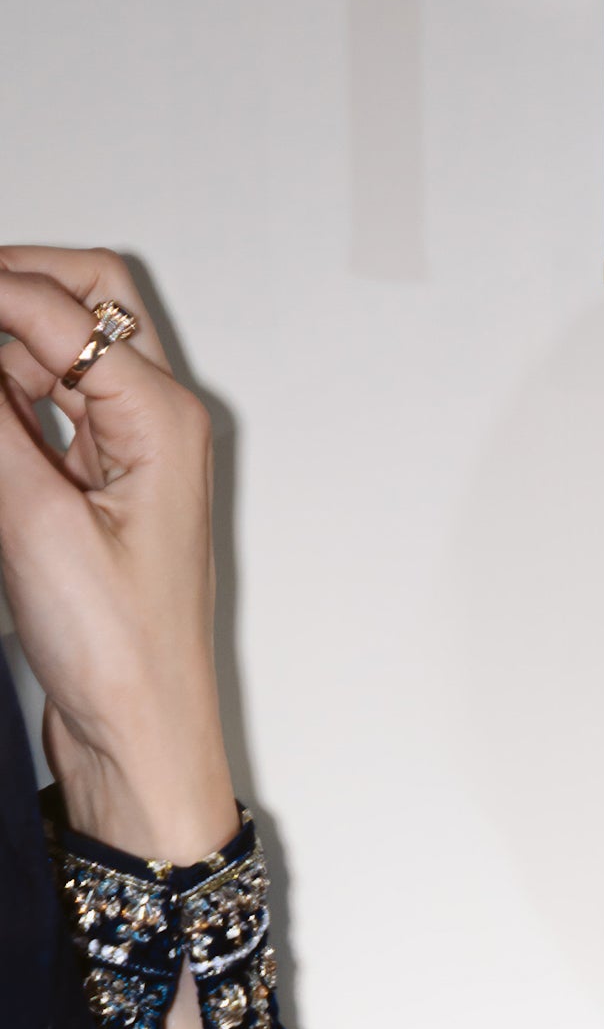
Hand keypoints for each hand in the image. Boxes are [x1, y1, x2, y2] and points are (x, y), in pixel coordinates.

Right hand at [0, 249, 235, 861]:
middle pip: (82, 296)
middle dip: (10, 284)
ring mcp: (130, 453)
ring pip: (58, 346)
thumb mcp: (32, 519)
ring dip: (2, 342)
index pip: (55, 305)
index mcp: (162, 418)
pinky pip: (44, 404)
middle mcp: (157, 422)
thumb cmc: (121, 659)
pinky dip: (4, 393)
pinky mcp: (98, 486)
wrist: (143, 743)